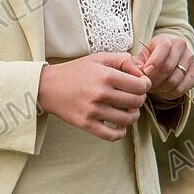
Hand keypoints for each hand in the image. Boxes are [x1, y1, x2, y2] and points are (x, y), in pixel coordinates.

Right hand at [37, 51, 151, 141]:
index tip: (141, 85)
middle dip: (140, 99)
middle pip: (136, 102)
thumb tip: (142, 73)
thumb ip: (123, 60)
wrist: (48, 86)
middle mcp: (100, 93)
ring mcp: (93, 111)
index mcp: (106, 75)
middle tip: (134, 97)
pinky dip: (121, 132)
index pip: (140, 86)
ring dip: (133, 115)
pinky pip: (112, 135)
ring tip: (127, 110)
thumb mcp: (99, 58)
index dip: (145, 85)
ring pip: (127, 119)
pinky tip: (119, 125)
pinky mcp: (86, 124)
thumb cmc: (76, 71)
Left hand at [133, 34, 193, 101]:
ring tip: (153, 88)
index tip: (146, 72)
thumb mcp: (139, 59)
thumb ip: (135, 66)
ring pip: (175, 79)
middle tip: (146, 85)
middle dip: (155, 79)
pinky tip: (162, 91)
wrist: (165, 60)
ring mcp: (190, 58)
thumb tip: (138, 75)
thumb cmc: (148, 60)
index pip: (164, 47)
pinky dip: (170, 93)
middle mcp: (181, 46)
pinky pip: (182, 88)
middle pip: (168, 67)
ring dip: (161, 88)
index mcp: (166, 39)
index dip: (155, 61)